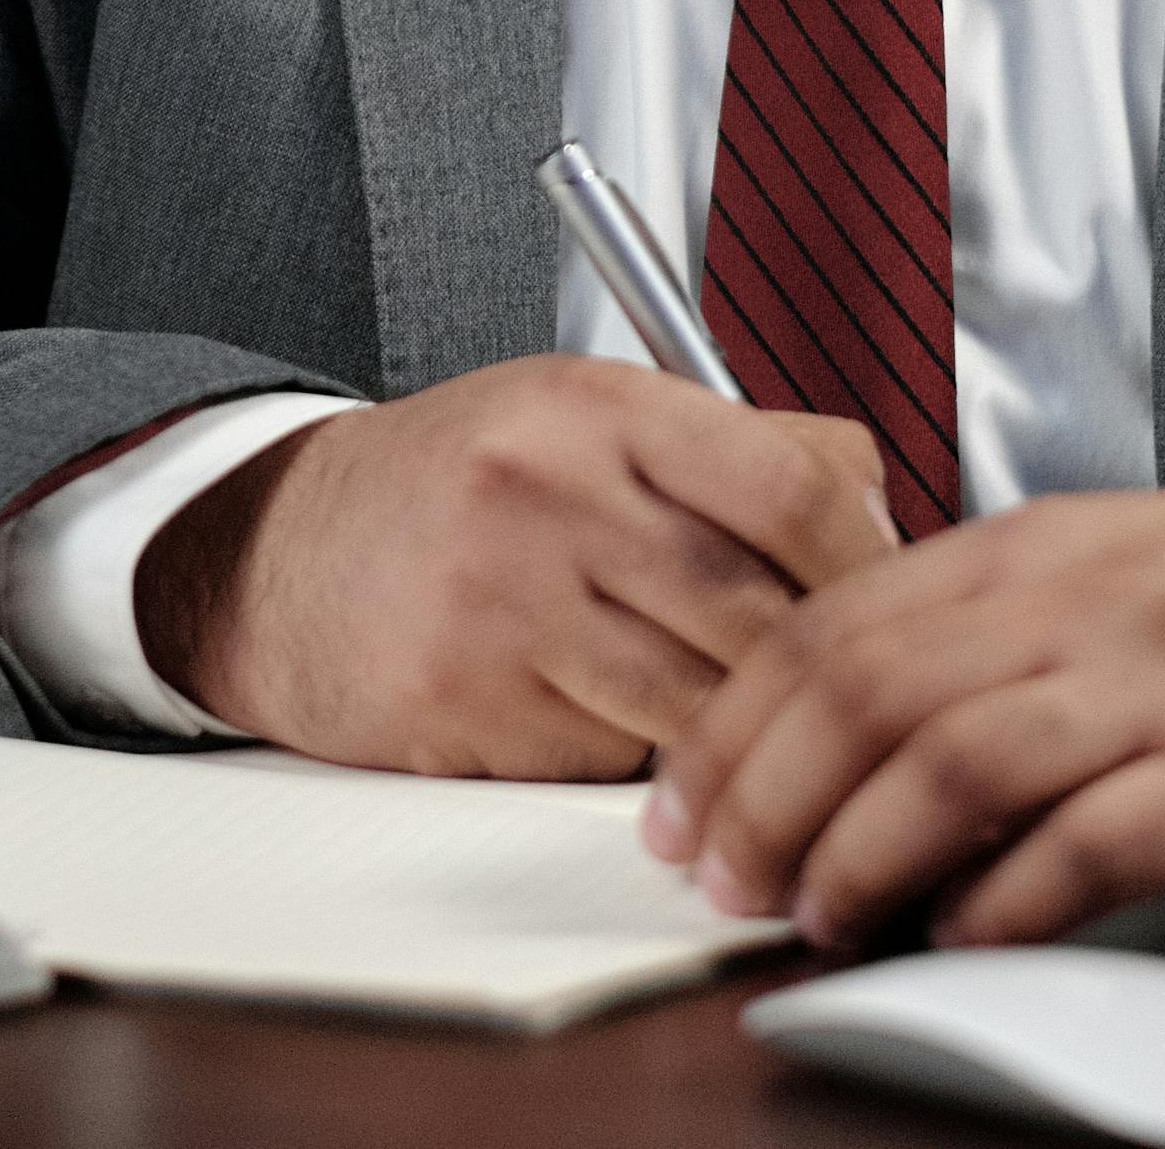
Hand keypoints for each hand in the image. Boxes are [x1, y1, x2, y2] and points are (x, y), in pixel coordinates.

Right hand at [137, 355, 896, 776]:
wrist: (277, 551)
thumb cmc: (454, 486)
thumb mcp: (578, 416)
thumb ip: (724, 449)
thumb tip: (880, 515)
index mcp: (591, 407)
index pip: (793, 484)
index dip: (867, 559)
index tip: (887, 597)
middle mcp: (548, 494)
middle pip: (760, 612)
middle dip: (811, 666)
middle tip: (827, 685)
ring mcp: (505, 603)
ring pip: (699, 702)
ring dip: (732, 724)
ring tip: (724, 709)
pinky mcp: (470, 703)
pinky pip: (613, 756)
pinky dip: (637, 756)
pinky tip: (607, 716)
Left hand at [649, 495, 1164, 942]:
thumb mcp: (1122, 573)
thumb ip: (989, 627)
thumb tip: (835, 725)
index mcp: (1043, 543)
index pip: (835, 620)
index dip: (736, 720)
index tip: (682, 804)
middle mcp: (1093, 595)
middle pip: (870, 688)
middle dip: (769, 796)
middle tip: (723, 881)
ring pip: (957, 760)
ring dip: (861, 853)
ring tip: (819, 917)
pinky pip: (1092, 842)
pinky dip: (1006, 899)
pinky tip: (962, 937)